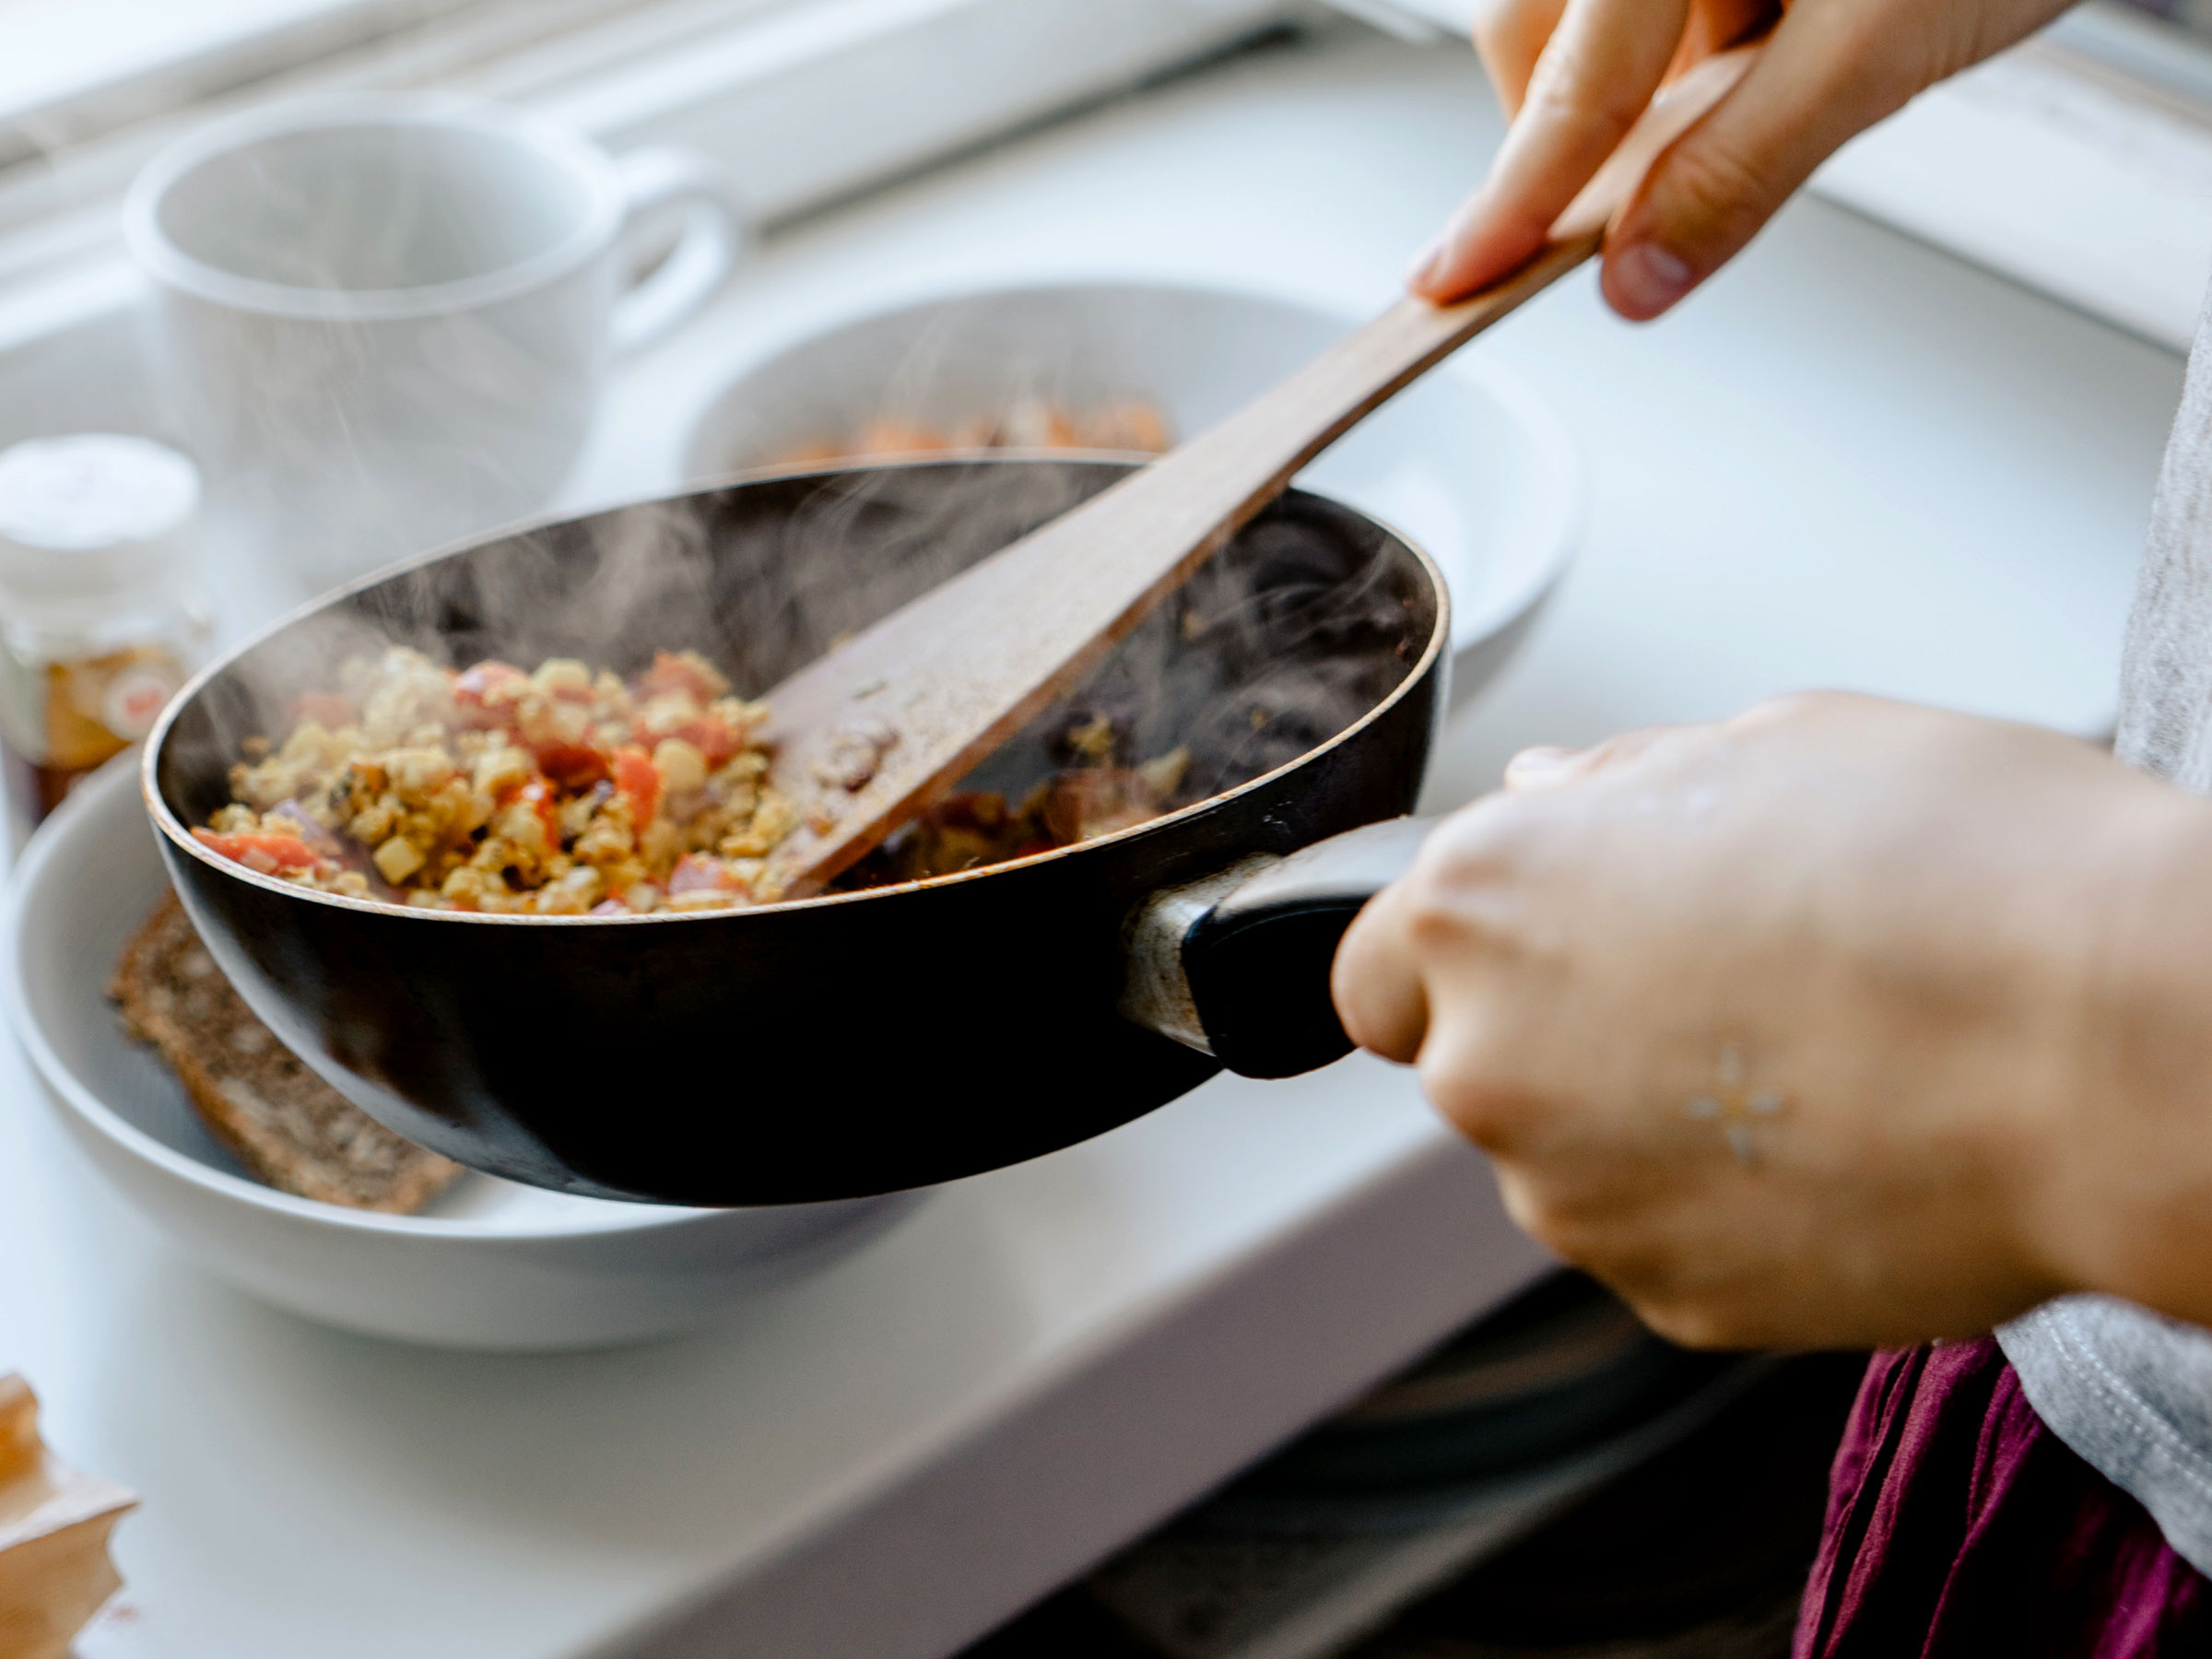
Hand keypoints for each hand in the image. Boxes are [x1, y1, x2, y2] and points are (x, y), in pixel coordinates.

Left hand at [1334, 693, 2211, 1348]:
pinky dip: (1726, 1207)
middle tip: (1723, 989)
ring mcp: (1573, 1198)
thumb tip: (1552, 796)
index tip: (1534, 953)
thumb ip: (1622, 784)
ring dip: (1648, 1125)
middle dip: (1564, 1034)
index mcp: (1484, 901)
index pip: (1374, 969)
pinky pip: (1664, 1241)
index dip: (1453, 960)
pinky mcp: (1669, 1298)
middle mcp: (1489, 1059)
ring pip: (1571, 1161)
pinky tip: (1842, 1142)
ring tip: (1813, 1060)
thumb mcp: (1778, 744)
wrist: (2110, 1044)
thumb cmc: (1962, 868)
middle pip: (1476, 1064)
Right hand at [1411, 0, 2072, 318]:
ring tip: (1783, 59)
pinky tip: (1785, 23)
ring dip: (1654, 76)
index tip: (1454, 279)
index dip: (1514, 200)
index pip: (1571, 86)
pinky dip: (1700, 33)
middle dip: (1587, 124)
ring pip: (1593, 17)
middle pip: (1538, 35)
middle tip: (1657, 184)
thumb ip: (1745, 165)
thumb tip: (1636, 274)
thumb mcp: (1883, 44)